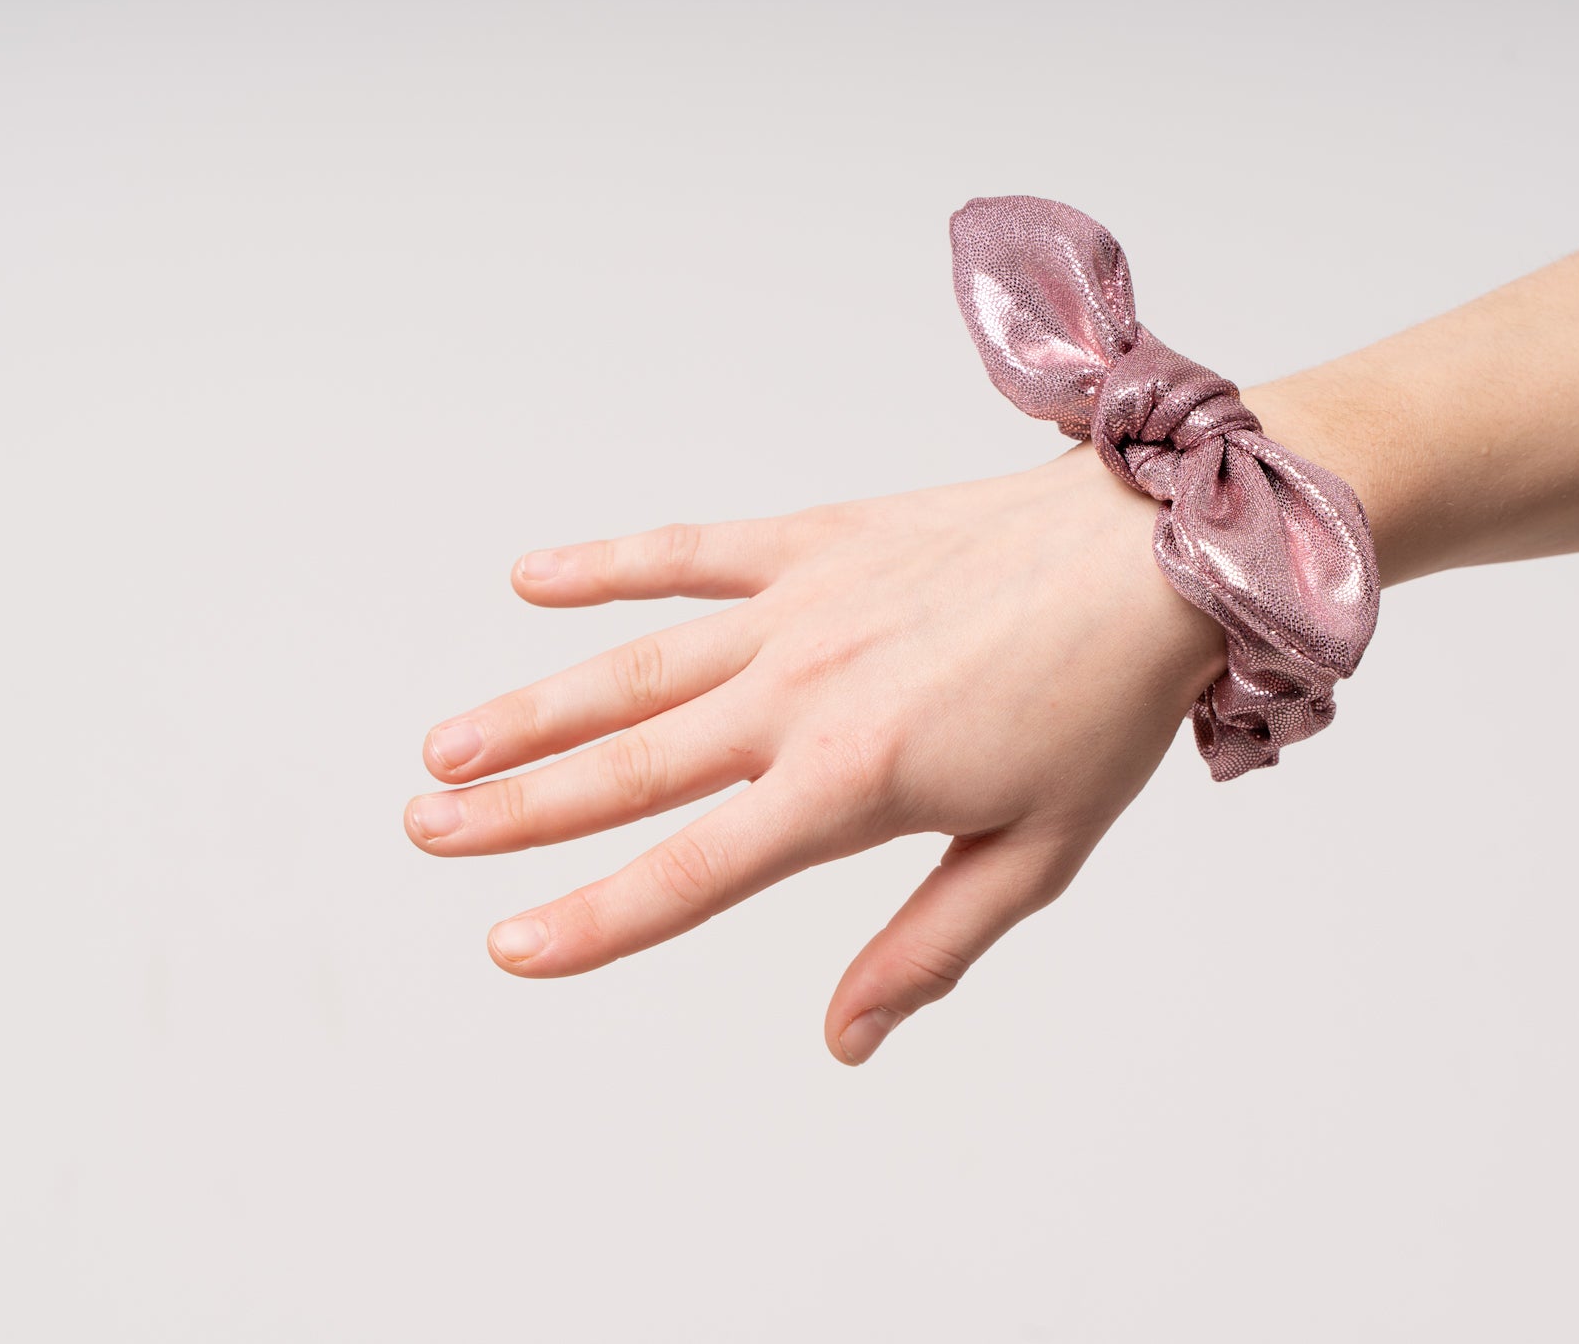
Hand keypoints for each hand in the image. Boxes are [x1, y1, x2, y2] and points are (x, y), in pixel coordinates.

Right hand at [404, 440, 1227, 1063]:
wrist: (1153, 552)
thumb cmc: (1103, 705)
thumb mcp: (1035, 853)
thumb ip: (930, 946)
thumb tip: (845, 1038)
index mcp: (854, 780)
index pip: (696, 869)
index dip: (597, 917)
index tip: (509, 946)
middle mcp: (803, 691)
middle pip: (633, 764)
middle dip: (520, 807)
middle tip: (425, 828)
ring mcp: (800, 608)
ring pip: (639, 665)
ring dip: (536, 705)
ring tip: (448, 743)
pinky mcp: (816, 541)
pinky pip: (692, 551)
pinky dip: (611, 563)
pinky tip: (532, 577)